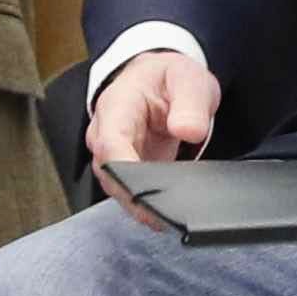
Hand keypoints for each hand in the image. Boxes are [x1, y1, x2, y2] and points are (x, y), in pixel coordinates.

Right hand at [87, 49, 221, 221]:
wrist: (159, 80)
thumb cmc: (168, 78)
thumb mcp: (189, 79)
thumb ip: (190, 102)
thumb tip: (187, 130)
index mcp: (116, 106)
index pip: (110, 144)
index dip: (125, 173)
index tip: (146, 194)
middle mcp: (106, 133)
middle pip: (110, 174)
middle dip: (136, 198)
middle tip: (167, 216)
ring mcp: (113, 155)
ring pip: (119, 188)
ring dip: (143, 204)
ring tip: (173, 216)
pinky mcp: (126, 169)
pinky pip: (132, 191)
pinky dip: (149, 203)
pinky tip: (171, 212)